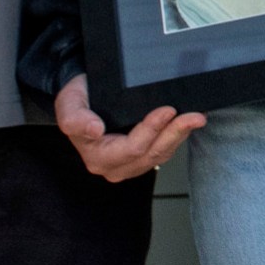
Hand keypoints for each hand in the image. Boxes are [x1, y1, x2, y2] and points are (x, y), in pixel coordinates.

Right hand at [55, 76, 202, 181]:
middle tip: (195, 116)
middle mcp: (115, 166)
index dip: (151, 131)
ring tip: (196, 118)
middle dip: (174, 134)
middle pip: (151, 154)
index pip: (131, 149)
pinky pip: (163, 151)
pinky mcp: (142, 156)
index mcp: (98, 158)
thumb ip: (75, 118)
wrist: (83, 97)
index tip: (167, 110)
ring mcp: (130, 164)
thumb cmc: (77, 100)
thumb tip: (94, 130)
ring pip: (160, 154)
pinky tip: (188, 123)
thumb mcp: (68, 103)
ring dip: (180, 136)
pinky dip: (177, 137)